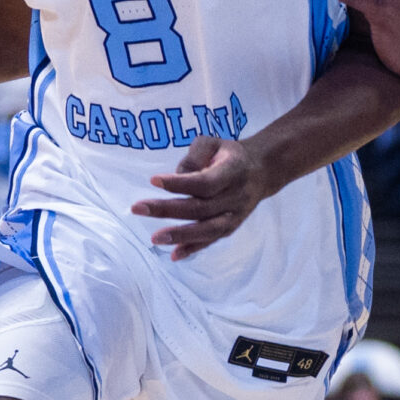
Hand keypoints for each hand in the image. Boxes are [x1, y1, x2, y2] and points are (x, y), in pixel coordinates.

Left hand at [132, 135, 268, 259]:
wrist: (261, 171)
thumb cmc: (228, 155)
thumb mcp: (214, 143)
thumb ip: (195, 156)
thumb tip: (176, 176)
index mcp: (233, 171)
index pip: (204, 182)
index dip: (179, 183)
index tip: (153, 180)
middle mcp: (236, 196)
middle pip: (201, 208)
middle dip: (168, 210)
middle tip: (138, 208)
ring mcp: (235, 215)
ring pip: (208, 229)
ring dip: (181, 235)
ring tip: (155, 238)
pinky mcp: (231, 228)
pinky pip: (211, 240)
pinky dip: (193, 249)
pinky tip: (173, 255)